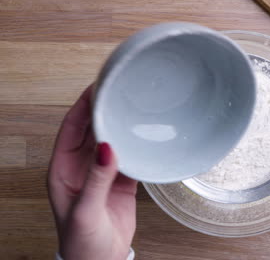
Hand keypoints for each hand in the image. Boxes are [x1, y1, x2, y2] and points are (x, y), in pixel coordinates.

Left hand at [48, 85, 137, 259]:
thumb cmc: (81, 243)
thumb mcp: (85, 210)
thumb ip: (97, 179)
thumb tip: (107, 148)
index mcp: (63, 170)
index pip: (71, 128)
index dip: (83, 106)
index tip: (96, 87)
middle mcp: (81, 167)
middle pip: (92, 129)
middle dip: (103, 109)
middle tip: (119, 91)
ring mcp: (102, 173)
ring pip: (111, 140)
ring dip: (121, 125)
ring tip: (134, 107)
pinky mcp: (121, 182)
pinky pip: (129, 157)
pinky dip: (137, 146)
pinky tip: (145, 136)